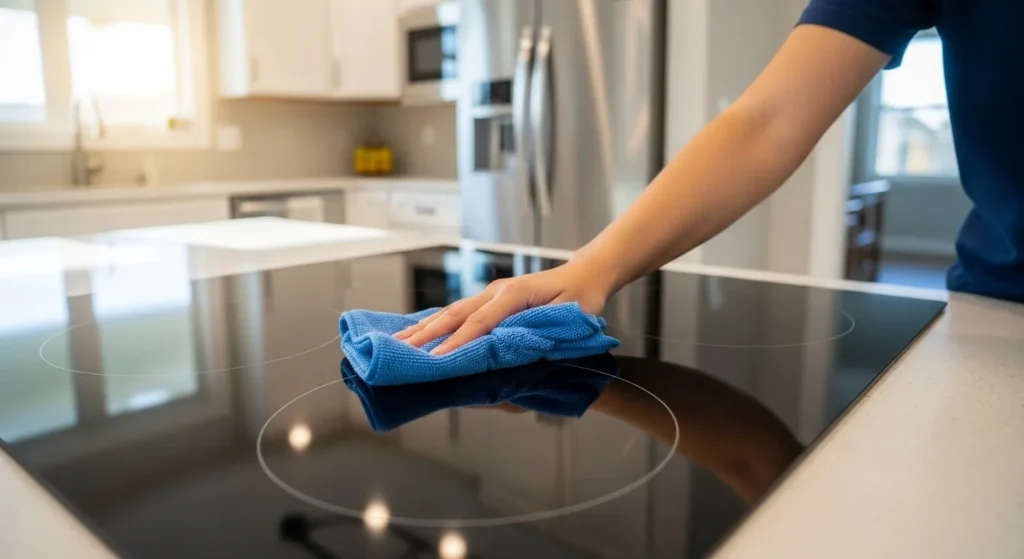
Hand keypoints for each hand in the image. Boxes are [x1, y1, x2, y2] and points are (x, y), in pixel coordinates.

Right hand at [394, 262, 610, 354]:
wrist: (585, 274)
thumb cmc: (582, 298)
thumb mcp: (570, 316)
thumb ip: (541, 329)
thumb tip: (511, 349)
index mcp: (515, 294)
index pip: (480, 322)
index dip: (457, 342)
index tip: (437, 359)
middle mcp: (498, 291)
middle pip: (456, 314)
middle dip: (427, 334)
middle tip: (401, 351)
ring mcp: (492, 292)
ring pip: (452, 311)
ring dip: (425, 327)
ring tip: (399, 341)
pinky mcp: (491, 298)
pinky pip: (459, 311)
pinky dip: (437, 322)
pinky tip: (420, 330)